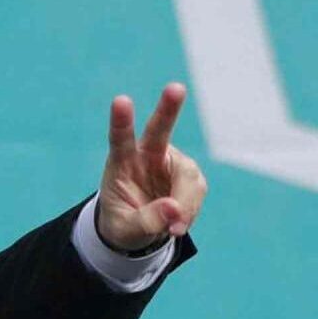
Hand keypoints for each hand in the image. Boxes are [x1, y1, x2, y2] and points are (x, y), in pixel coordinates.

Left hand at [96, 82, 206, 251]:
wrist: (138, 228)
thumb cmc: (123, 223)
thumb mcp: (126, 229)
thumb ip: (146, 221)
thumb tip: (174, 211)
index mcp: (122, 162)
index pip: (121, 139)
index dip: (122, 120)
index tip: (121, 101)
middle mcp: (147, 155)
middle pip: (159, 130)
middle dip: (168, 109)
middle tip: (175, 88)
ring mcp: (172, 163)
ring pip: (187, 177)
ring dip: (185, 204)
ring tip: (174, 229)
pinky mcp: (189, 176)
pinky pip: (196, 192)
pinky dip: (190, 212)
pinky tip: (178, 225)